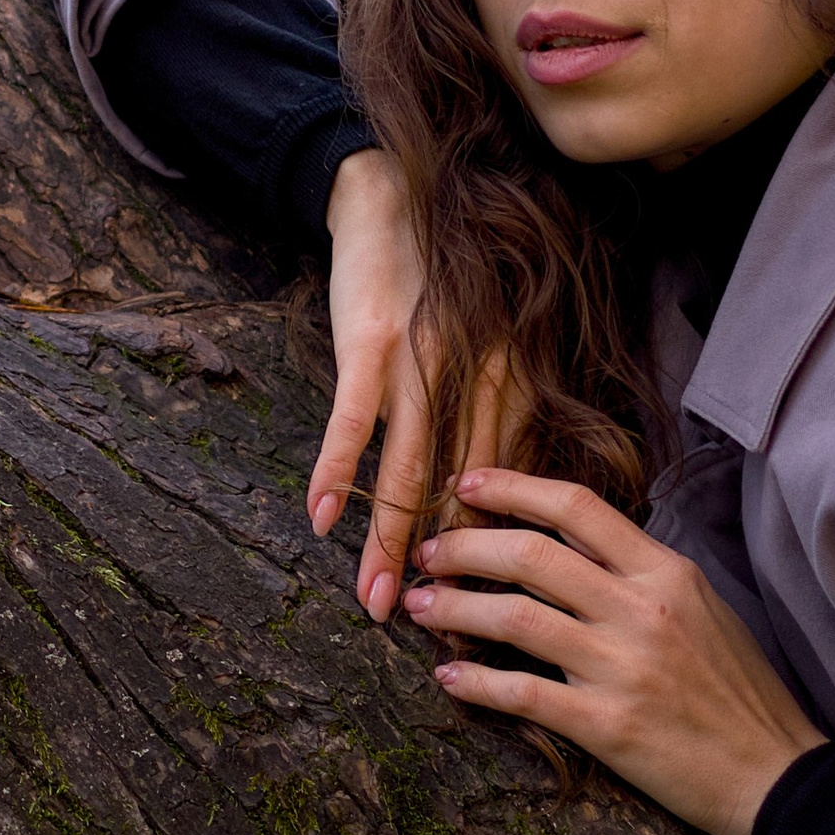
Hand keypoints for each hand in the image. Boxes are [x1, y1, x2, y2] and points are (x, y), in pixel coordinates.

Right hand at [311, 151, 523, 622]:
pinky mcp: (370, 344)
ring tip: (377, 603)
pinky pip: (352, 421)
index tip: (493, 612)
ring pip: (407, 470)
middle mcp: (478, 375)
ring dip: (390, 542)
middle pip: (462, 492)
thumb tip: (497, 502)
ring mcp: (422, 360)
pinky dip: (335, 471)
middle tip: (441, 636)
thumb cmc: (443, 279)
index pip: (510, 485)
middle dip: (451, 570)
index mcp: (515, 379)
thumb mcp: (489, 343)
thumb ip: (498, 412)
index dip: (499, 553)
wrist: (395, 198)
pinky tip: (319, 518)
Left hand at [401, 467, 822, 834]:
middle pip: (530, 554)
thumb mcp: (702, 607)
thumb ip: (640, 572)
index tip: (465, 483)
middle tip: (427, 550)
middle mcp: (642, 608)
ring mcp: (623, 666)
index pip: (576, 507)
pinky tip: (448, 674)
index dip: (511, 488)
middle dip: (464, 545)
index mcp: (666, 571)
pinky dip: (475, 681)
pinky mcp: (607, 725)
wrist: (775, 772)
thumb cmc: (738, 690)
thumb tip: (570, 542)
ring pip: (515, 616)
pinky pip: (522, 692)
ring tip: (420, 604)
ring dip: (454, 606)